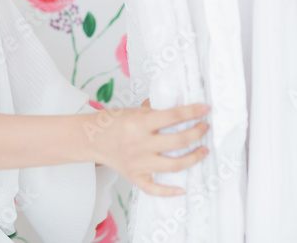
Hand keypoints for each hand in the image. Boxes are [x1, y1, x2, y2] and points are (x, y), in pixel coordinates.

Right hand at [87, 100, 209, 196]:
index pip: (173, 116)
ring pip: (174, 165)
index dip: (192, 112)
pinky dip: (170, 191)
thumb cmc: (112, 122)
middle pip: (178, 141)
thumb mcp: (134, 109)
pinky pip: (155, 188)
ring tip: (203, 150)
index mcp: (139, 123)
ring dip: (193, 158)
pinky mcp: (136, 177)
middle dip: (197, 133)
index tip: (205, 109)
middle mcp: (140, 144)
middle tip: (205, 127)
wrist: (92, 139)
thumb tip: (179, 104)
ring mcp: (139, 163)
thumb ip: (155, 108)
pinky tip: (183, 189)